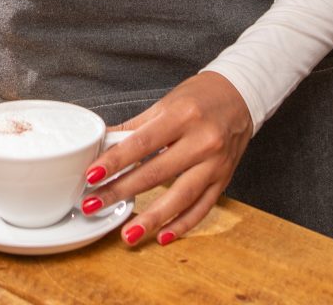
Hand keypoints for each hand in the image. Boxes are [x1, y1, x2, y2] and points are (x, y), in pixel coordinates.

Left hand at [83, 72, 253, 247]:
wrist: (240, 96)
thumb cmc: (200, 98)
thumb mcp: (166, 103)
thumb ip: (135, 126)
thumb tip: (102, 142)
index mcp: (182, 116)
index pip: (142, 143)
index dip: (115, 161)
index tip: (92, 175)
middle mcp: (202, 140)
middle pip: (157, 172)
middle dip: (121, 191)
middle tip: (94, 204)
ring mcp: (215, 163)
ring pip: (181, 197)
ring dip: (152, 218)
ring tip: (127, 234)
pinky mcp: (224, 180)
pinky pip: (202, 208)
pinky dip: (182, 225)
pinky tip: (162, 236)